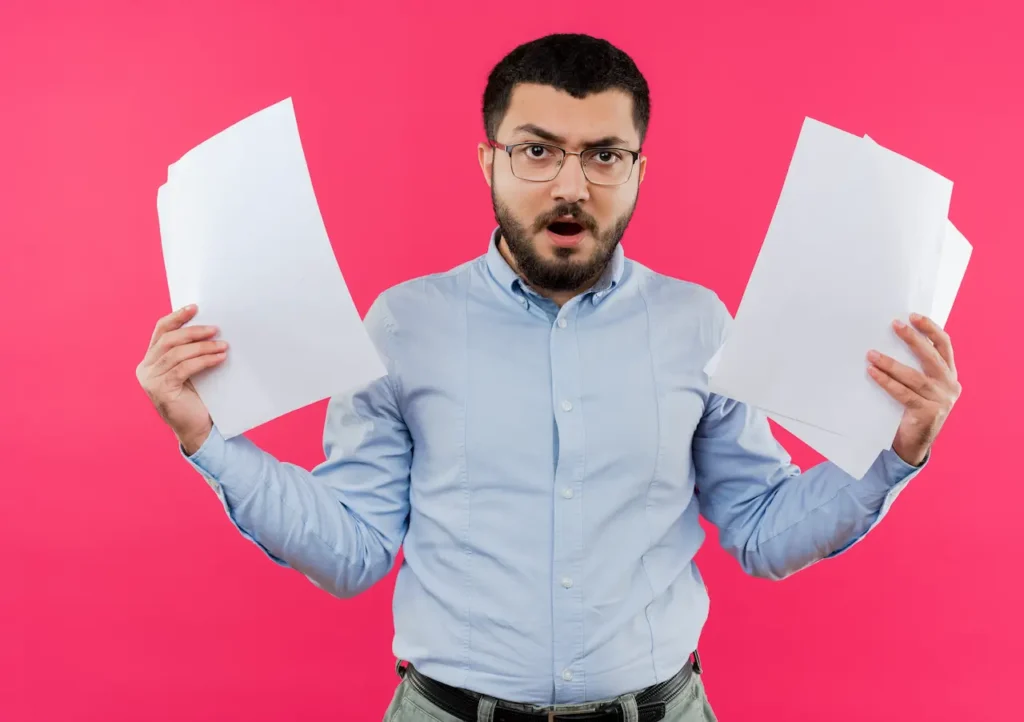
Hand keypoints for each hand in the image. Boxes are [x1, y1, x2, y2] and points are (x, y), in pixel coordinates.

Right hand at [136, 304, 227, 453]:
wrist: (198, 428)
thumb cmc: (197, 397)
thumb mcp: (190, 370)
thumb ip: (190, 351)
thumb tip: (209, 327)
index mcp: (150, 360)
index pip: (161, 331)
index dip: (177, 317)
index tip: (195, 307)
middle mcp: (145, 368)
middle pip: (168, 340)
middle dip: (193, 332)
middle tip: (216, 329)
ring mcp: (150, 380)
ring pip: (177, 354)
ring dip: (203, 347)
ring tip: (223, 345)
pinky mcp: (161, 390)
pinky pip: (184, 368)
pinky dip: (203, 360)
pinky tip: (218, 358)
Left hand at [866, 313, 961, 465]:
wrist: (913, 443)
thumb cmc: (911, 409)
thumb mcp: (919, 386)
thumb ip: (914, 368)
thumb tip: (887, 342)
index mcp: (950, 375)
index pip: (944, 346)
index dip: (931, 329)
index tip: (913, 317)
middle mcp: (950, 385)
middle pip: (931, 357)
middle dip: (913, 339)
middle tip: (895, 324)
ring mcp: (941, 400)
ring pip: (915, 376)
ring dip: (891, 363)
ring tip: (872, 354)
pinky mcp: (928, 413)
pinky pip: (904, 394)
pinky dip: (887, 382)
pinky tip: (873, 372)